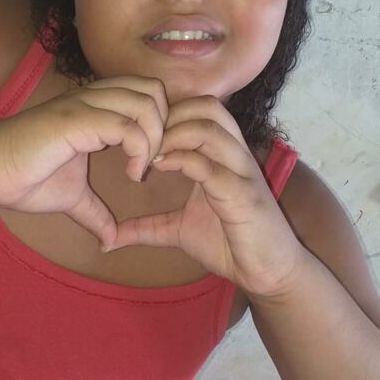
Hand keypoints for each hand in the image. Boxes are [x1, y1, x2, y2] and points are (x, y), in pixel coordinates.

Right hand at [0, 76, 168, 249]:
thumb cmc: (25, 177)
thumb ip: (95, 212)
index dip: (159, 124)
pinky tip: (132, 175)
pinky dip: (140, 150)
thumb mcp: (72, 196)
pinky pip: (125, 126)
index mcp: (97, 107)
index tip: (151, 162)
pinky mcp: (76, 121)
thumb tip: (109, 240)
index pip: (148, 93)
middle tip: (153, 162)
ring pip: (145, 102)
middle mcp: (95, 98)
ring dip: (155, 138)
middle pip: (154, 90)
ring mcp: (85, 105)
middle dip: (165, 127)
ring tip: (143, 168)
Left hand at [105, 95, 305, 299]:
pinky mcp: (243, 195)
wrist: (270, 273)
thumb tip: (109, 240)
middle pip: (206, 106)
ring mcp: (241, 172)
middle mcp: (235, 155)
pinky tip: (160, 168)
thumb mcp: (179, 232)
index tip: (139, 135)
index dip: (167, 113)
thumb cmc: (230, 245)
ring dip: (173, 134)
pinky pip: (211, 165)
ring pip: (209, 128)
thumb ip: (148, 228)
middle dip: (170, 115)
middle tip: (143, 139)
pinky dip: (182, 160)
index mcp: (222, 155)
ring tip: (150, 154)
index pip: (199, 109)